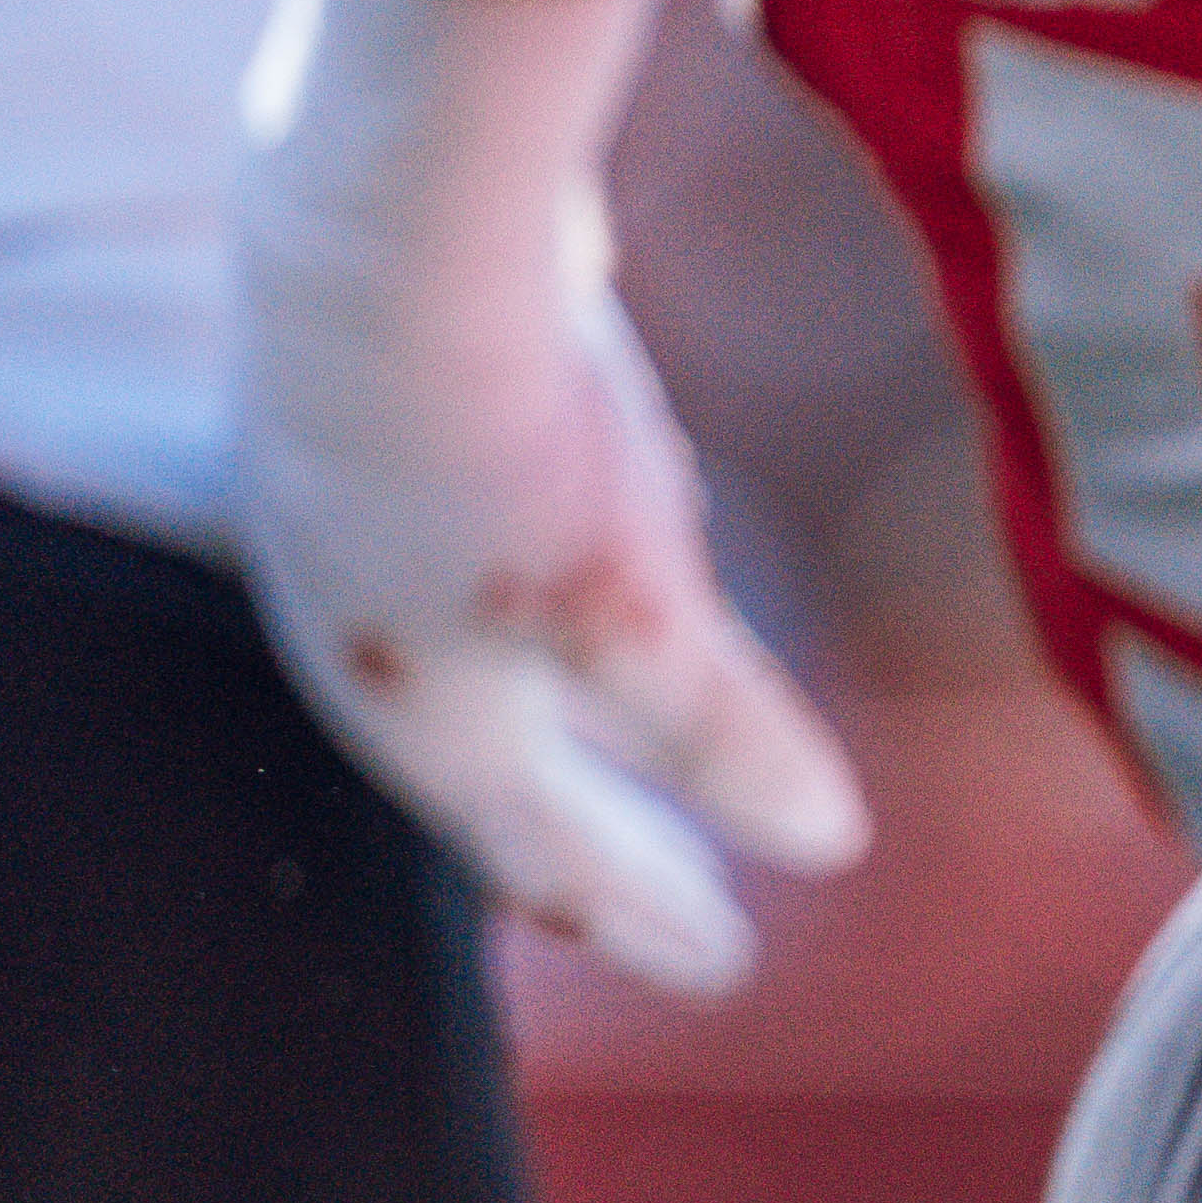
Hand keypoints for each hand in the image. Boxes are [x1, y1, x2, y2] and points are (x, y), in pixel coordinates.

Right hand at [243, 259, 869, 997]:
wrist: (382, 236)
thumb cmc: (499, 440)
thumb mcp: (630, 606)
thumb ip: (719, 729)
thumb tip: (825, 845)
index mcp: (423, 710)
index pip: (544, 853)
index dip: (644, 911)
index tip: (728, 966)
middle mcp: (378, 637)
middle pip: (507, 774)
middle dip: (603, 840)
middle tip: (681, 902)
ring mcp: (375, 530)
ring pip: (491, 667)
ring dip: (572, 727)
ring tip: (642, 757)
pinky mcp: (406, 429)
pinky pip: (497, 563)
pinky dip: (565, 606)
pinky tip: (624, 557)